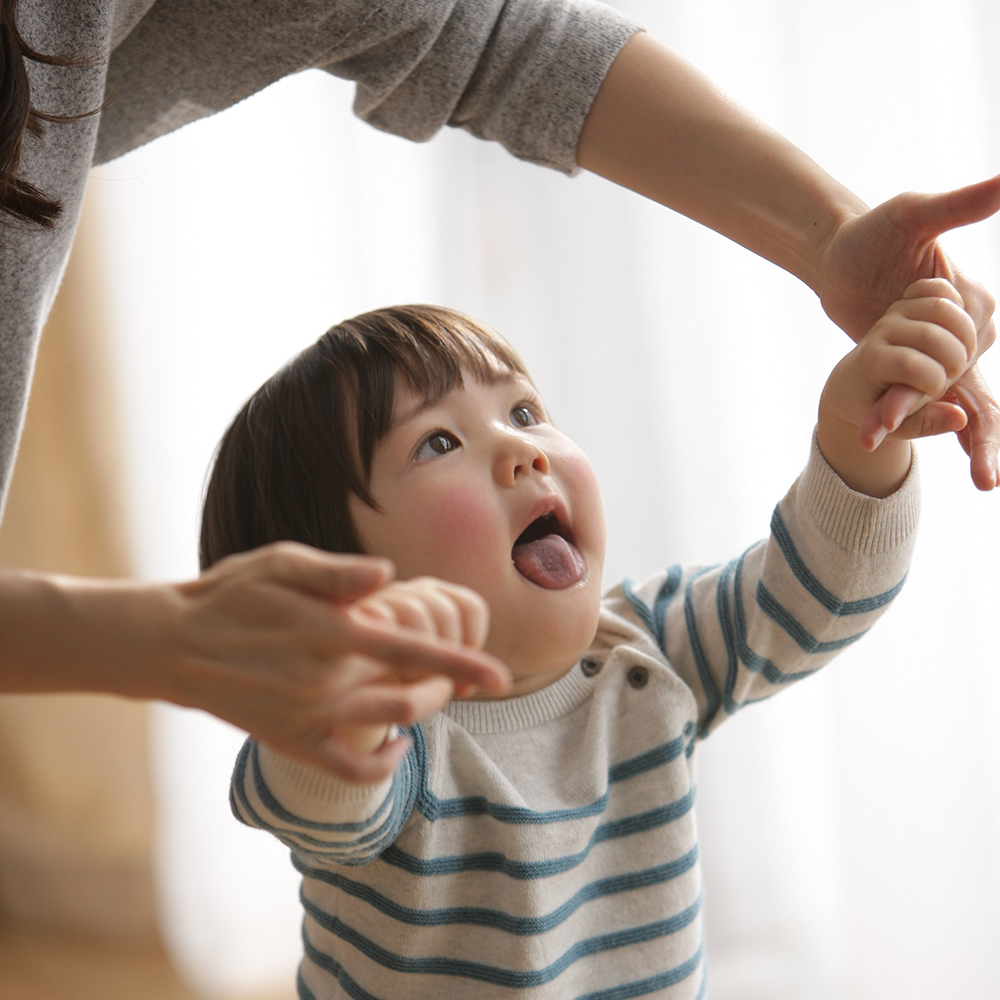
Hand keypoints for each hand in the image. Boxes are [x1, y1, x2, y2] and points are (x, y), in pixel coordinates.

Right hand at [162, 544, 506, 781]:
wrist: (173, 645)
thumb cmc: (234, 594)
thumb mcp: (281, 564)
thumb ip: (339, 572)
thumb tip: (390, 574)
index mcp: (330, 631)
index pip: (413, 650)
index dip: (463, 663)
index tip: (501, 675)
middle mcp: (324, 680)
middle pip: (413, 692)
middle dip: (452, 685)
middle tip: (466, 674)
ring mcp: (308, 717)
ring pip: (391, 725)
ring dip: (427, 711)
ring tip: (438, 693)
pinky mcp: (292, 742)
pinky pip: (350, 769)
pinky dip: (384, 764)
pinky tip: (400, 744)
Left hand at [817, 176, 999, 488]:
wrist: (839, 259)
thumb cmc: (875, 233)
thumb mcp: (913, 215)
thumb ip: (959, 206)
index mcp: (972, 303)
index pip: (969, 341)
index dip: (947, 364)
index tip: (924, 388)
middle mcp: (966, 334)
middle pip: (974, 385)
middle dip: (979, 431)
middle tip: (986, 476)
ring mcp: (942, 358)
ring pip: (965, 406)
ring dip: (975, 444)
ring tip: (985, 483)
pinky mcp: (916, 373)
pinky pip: (929, 408)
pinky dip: (935, 433)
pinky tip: (952, 466)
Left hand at [818, 279, 975, 497]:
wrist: (852, 383)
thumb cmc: (874, 408)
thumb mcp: (896, 425)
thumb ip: (927, 423)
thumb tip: (959, 418)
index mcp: (871, 363)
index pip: (911, 365)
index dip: (935, 382)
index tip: (934, 392)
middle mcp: (881, 332)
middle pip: (931, 335)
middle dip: (955, 358)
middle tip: (955, 373)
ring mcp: (894, 312)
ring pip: (940, 307)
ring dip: (964, 331)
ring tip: (962, 354)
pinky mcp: (907, 300)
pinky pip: (939, 288)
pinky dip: (957, 305)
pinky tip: (957, 330)